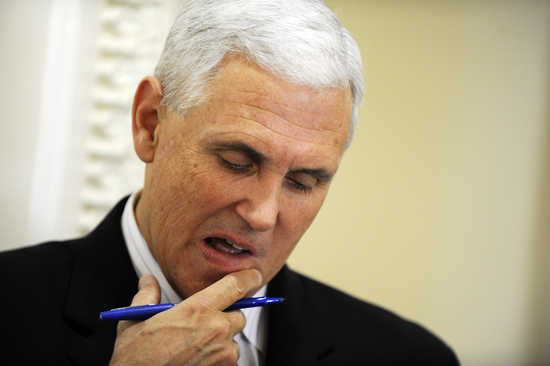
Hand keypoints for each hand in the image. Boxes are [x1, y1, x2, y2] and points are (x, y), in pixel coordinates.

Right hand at [109, 269, 262, 365]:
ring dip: (221, 341)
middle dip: (226, 317)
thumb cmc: (135, 358)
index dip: (248, 278)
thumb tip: (148, 280)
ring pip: (233, 340)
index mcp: (197, 310)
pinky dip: (217, 359)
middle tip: (203, 324)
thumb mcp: (135, 320)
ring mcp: (223, 354)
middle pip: (238, 315)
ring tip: (193, 347)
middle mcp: (216, 329)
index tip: (254, 275)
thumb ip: (147, 296)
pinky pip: (228, 360)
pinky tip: (195, 360)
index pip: (235, 285)